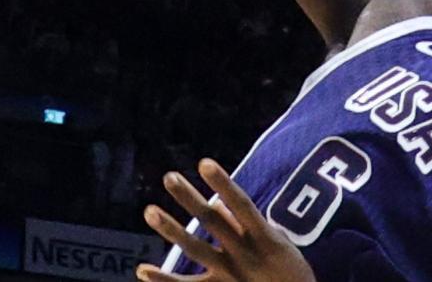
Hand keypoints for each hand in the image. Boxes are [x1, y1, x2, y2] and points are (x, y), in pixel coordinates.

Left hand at [137, 159, 315, 281]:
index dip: (223, 184)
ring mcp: (230, 275)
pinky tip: (142, 269)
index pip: (241, 204)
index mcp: (263, 237)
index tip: (204, 162)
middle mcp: (244, 254)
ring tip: (149, 210)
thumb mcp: (277, 243)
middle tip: (169, 176)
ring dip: (172, 230)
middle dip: (189, 199)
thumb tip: (219, 204)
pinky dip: (164, 280)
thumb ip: (247, 224)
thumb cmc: (289, 272)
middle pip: (212, 222)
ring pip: (196, 250)